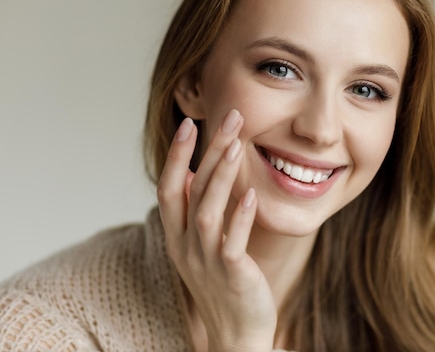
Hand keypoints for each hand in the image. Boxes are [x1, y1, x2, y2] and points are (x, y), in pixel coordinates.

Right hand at [157, 110, 275, 351]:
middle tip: (230, 119)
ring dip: (221, 177)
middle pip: (190, 191)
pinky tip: (251, 196)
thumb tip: (195, 172)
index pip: (169, 188)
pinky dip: (240, 219)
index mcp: (176, 235)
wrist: (236, 331)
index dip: (178, 156)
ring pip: (207, 213)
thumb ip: (196, 210)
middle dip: (207, 152)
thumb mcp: (200, 244)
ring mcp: (206, 261)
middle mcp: (185, 246)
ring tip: (236, 146)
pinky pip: (232, 244)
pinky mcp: (231, 275)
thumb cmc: (222, 281)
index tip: (190, 124)